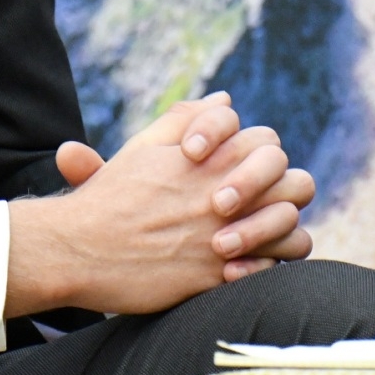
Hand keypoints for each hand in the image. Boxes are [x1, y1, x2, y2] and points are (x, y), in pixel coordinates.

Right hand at [8, 94, 315, 316]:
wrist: (78, 248)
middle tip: (260, 201)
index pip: (268, 142)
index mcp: (210, 159)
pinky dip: (267, 265)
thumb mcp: (145, 147)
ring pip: (292, 227)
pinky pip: (272, 268)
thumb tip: (225, 99)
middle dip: (285, 189)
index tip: (234, 170)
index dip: (259, 154)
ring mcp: (224, 235)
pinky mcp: (217, 276)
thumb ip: (187, 120)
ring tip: (256, 233)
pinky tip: (243, 263)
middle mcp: (224, 194)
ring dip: (281, 228)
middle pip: (296, 182)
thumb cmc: (109, 197)